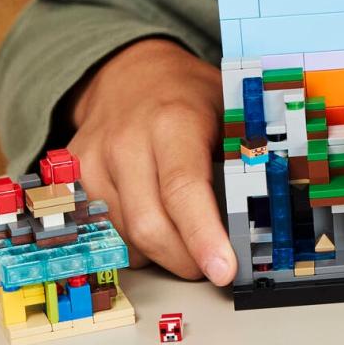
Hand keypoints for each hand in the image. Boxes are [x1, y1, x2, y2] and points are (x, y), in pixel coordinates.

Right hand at [66, 37, 236, 284]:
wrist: (128, 73)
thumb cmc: (188, 98)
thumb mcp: (228, 113)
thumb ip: (244, 157)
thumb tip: (269, 214)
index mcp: (172, 121)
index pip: (184, 190)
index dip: (203, 236)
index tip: (223, 270)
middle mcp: (126, 142)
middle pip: (150, 227)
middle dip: (185, 260)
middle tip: (212, 265)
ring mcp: (92, 161)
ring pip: (126, 238)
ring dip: (161, 253)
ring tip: (185, 234)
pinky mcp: (74, 179)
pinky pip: (105, 233)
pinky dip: (134, 242)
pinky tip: (154, 222)